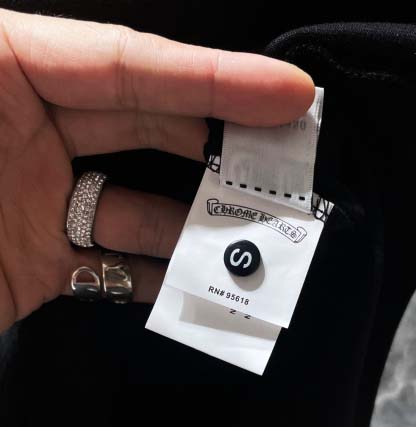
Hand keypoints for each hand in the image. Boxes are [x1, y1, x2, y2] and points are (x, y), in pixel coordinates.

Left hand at [0, 8, 313, 333]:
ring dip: (196, 222)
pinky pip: (114, 265)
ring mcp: (38, 200)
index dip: (211, 77)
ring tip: (253, 234)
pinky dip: (158, 275)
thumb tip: (124, 59)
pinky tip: (200, 281)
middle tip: (286, 160)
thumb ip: (20, 61)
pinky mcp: (41, 261)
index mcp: (7, 72)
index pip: (124, 65)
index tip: (289, 95)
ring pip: (138, 203)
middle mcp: (29, 132)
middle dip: (219, 141)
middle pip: (144, 123)